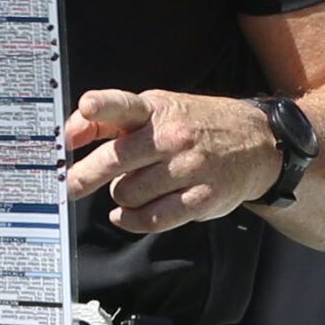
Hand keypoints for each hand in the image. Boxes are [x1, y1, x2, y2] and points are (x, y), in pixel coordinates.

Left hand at [63, 89, 280, 233]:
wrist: (256, 144)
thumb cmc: (191, 125)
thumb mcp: (154, 109)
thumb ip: (107, 121)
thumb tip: (68, 134)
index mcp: (155, 110)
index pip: (124, 104)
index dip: (103, 105)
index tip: (87, 107)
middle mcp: (171, 137)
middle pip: (115, 160)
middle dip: (85, 175)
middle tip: (69, 185)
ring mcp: (188, 168)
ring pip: (128, 193)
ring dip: (120, 195)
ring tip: (128, 187)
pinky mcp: (201, 199)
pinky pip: (151, 219)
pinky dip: (130, 220)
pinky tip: (125, 214)